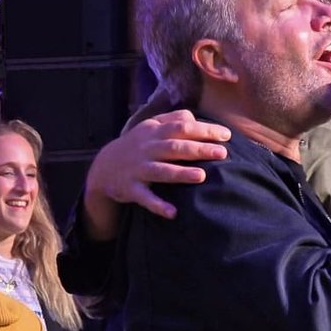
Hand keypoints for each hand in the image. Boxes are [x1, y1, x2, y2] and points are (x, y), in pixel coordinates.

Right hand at [83, 110, 230, 237]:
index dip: (204, 130)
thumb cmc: (137, 146)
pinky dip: (158, 205)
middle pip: (175, 147)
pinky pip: (145, 198)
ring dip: (180, 174)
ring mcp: (138, 169)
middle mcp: (147, 149)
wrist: (103, 168)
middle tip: (222, 153)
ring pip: (161, 171)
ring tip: (201, 176)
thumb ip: (173, 119)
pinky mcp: (131, 189)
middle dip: (198, 149)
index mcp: (154, 132)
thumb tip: (195, 118)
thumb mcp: (151, 128)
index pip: (182, 127)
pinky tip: (173, 212)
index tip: (226, 135)